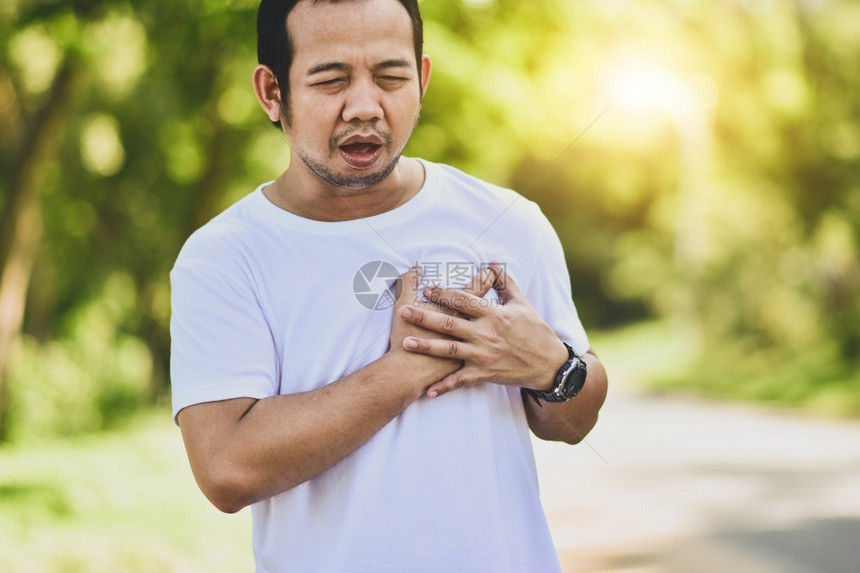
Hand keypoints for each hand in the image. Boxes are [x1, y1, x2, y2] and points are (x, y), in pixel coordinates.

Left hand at [398, 263, 568, 397]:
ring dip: (427, 347)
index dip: (443, 293)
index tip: (426, 288)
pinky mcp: (485, 374)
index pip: (464, 300)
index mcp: (495, 314)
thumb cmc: (535, 331)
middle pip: (449, 323)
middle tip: (404, 312)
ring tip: (406, 343)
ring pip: (450, 350)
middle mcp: (486, 334)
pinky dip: (444, 387)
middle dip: (424, 317)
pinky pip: (460, 381)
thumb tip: (491, 264)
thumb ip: (505, 282)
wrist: (549, 365)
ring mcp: (484, 355)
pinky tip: (427, 391)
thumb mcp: (522, 304)